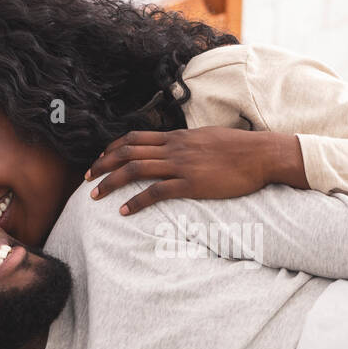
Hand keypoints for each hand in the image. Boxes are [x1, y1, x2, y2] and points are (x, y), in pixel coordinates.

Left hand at [83, 127, 307, 214]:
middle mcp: (174, 148)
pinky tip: (125, 211)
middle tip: (86, 179)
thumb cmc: (240, 149)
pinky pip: (156, 192)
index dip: (112, 148)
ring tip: (95, 196)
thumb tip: (177, 150)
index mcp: (177, 137)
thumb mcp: (207, 139)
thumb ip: (188, 144)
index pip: (135, 137)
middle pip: (127, 152)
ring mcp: (181, 165)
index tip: (100, 158)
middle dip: (102, 165)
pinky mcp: (191, 184)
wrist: (261, 154)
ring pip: (135, 169)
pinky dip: (137, 202)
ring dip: (111, 183)